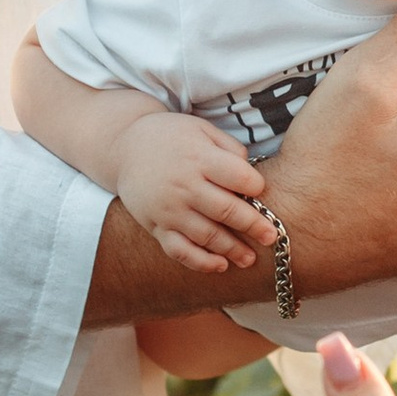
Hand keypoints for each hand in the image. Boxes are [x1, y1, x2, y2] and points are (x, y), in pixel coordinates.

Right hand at [116, 112, 273, 274]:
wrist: (125, 148)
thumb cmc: (173, 137)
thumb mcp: (202, 130)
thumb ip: (230, 149)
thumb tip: (253, 176)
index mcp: (199, 158)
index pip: (238, 177)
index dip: (256, 187)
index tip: (263, 192)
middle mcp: (184, 185)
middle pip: (226, 210)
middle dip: (253, 226)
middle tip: (271, 237)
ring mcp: (168, 209)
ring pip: (206, 235)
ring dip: (231, 250)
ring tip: (250, 258)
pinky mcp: (155, 226)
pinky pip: (179, 250)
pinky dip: (200, 262)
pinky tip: (220, 265)